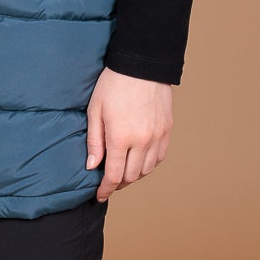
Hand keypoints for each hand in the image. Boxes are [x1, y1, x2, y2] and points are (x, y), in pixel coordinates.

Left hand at [85, 68, 173, 200]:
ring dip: (134, 175)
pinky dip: (149, 164)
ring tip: (124, 171)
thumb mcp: (95, 111)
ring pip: (147, 170)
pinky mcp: (167, 130)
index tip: (100, 195)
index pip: (114, 175)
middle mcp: (142, 141)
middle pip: (131, 176)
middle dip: (119, 183)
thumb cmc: (113, 84)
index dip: (106, 189)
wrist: (141, 65)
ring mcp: (157, 136)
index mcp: (120, 137)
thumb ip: (94, 142)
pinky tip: (139, 160)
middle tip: (109, 182)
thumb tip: (93, 166)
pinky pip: (159, 157)